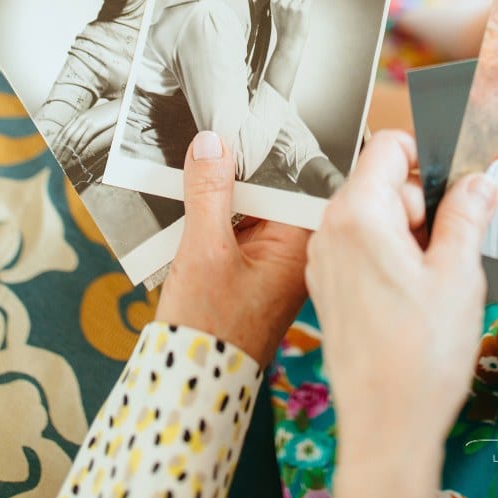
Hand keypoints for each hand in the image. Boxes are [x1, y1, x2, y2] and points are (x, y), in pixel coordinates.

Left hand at [46, 100, 118, 183]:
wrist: (120, 106)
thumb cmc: (108, 114)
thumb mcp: (94, 118)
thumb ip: (85, 124)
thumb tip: (80, 135)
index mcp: (78, 117)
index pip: (63, 131)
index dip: (56, 143)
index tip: (51, 153)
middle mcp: (80, 119)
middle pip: (65, 136)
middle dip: (58, 149)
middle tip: (52, 160)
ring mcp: (86, 122)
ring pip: (72, 139)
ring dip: (66, 152)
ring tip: (62, 162)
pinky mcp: (94, 126)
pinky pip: (83, 139)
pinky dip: (78, 148)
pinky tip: (75, 155)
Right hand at [156, 130, 309, 364]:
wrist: (193, 385)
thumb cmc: (209, 329)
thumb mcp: (204, 249)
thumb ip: (208, 191)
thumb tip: (211, 142)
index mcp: (302, 241)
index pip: (304, 174)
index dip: (280, 141)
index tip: (259, 113)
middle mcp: (299, 247)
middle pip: (281, 182)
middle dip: (250, 158)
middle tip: (220, 129)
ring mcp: (279, 257)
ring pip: (260, 200)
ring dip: (232, 182)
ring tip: (201, 155)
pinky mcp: (258, 266)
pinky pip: (246, 221)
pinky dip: (224, 207)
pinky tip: (195, 192)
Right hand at [270, 0, 312, 46]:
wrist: (289, 41)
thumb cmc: (284, 25)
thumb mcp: (277, 11)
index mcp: (274, 1)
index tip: (291, 3)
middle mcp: (282, 2)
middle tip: (299, 4)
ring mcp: (293, 5)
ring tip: (303, 6)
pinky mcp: (302, 10)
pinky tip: (307, 6)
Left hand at [306, 129, 496, 497]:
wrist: (386, 428)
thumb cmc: (421, 356)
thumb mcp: (458, 274)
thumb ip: (467, 215)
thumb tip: (479, 180)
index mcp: (358, 214)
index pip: (388, 146)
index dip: (426, 162)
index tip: (452, 197)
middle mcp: (329, 229)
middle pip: (380, 181)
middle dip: (419, 204)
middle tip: (446, 252)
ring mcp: (323, 259)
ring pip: (371, 215)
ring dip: (406, 233)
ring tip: (429, 282)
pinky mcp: (327, 286)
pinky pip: (359, 246)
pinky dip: (387, 257)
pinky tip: (409, 298)